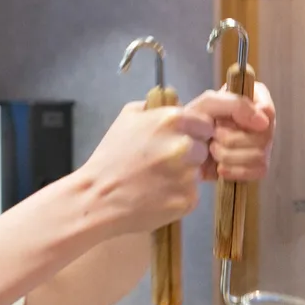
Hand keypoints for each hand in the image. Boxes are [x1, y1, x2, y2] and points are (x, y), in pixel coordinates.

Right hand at [80, 102, 212, 236]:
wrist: (98, 198)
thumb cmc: (110, 157)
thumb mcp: (128, 117)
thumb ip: (158, 107)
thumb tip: (180, 104)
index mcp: (173, 120)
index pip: (206, 123)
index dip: (195, 132)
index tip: (181, 140)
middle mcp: (184, 145)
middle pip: (204, 148)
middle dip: (190, 154)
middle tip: (164, 163)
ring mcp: (188, 174)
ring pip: (198, 172)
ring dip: (184, 175)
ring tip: (157, 180)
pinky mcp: (188, 200)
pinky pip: (191, 194)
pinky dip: (178, 195)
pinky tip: (158, 195)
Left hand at [191, 82, 274, 181]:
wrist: (184, 150)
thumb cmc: (195, 122)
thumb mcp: (209, 104)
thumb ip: (236, 104)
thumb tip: (263, 123)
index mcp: (254, 99)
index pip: (267, 110)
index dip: (249, 119)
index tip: (229, 121)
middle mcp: (263, 122)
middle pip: (264, 135)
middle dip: (231, 139)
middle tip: (214, 135)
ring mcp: (263, 146)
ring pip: (259, 155)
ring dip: (228, 155)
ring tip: (213, 150)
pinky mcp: (258, 167)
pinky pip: (256, 171)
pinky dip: (234, 170)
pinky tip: (220, 166)